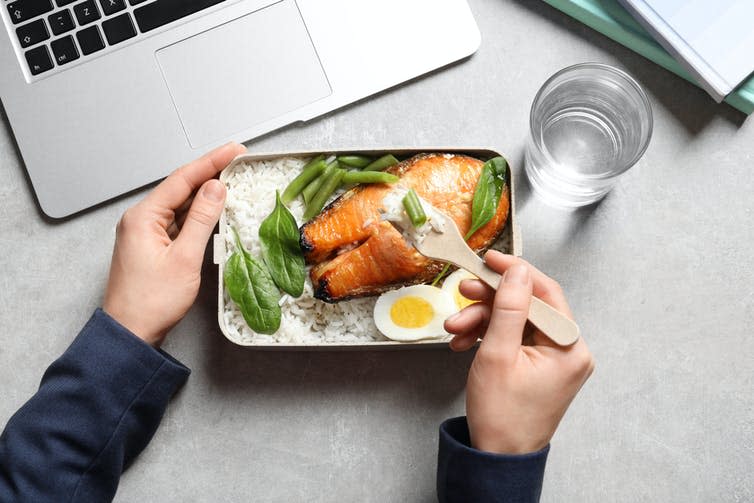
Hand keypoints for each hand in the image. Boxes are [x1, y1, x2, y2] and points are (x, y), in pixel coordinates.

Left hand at [103, 142, 245, 346]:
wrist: (130, 333)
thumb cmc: (151, 302)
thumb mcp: (184, 258)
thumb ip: (201, 219)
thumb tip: (216, 189)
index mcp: (142, 217)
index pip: (182, 179)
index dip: (211, 162)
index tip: (233, 151)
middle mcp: (139, 220)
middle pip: (180, 188)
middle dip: (209, 174)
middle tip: (237, 162)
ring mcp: (144, 233)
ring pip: (179, 205)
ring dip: (204, 194)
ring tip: (231, 181)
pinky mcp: (151, 246)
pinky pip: (176, 221)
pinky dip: (196, 214)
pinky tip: (212, 212)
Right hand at [444, 251, 594, 453]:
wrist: (497, 457)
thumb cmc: (501, 416)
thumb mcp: (498, 354)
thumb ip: (508, 307)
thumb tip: (517, 270)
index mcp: (569, 348)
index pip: (546, 293)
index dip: (515, 272)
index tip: (490, 259)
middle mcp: (568, 351)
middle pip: (527, 306)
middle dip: (490, 301)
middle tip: (463, 292)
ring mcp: (553, 360)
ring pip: (515, 321)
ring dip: (482, 320)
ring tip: (455, 329)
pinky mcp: (538, 366)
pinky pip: (513, 338)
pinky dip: (488, 336)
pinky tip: (464, 342)